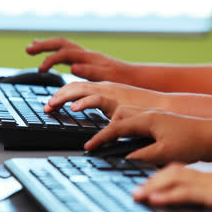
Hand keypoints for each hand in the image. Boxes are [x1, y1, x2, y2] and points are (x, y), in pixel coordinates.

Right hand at [26, 38, 133, 82]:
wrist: (134, 77)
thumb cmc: (121, 80)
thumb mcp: (106, 77)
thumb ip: (89, 71)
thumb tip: (72, 67)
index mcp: (88, 57)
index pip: (64, 54)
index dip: (50, 60)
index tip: (40, 71)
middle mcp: (86, 53)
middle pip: (61, 43)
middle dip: (43, 45)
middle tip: (28, 49)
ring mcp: (86, 55)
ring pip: (63, 46)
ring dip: (47, 45)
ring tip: (32, 47)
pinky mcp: (86, 60)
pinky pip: (67, 52)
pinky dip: (56, 52)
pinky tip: (51, 56)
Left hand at [44, 81, 163, 117]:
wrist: (165, 109)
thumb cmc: (144, 113)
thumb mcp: (120, 111)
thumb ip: (107, 114)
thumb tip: (97, 126)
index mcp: (104, 89)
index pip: (77, 87)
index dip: (61, 96)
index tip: (50, 106)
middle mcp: (104, 87)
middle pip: (74, 86)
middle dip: (57, 96)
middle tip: (46, 108)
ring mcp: (110, 91)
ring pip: (81, 89)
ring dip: (63, 97)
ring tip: (51, 106)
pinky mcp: (117, 99)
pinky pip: (97, 99)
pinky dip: (84, 103)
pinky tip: (74, 109)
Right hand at [85, 107, 211, 163]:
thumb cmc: (191, 143)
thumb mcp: (164, 153)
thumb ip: (141, 156)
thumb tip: (123, 158)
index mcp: (146, 119)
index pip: (116, 128)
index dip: (100, 138)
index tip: (89, 146)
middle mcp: (148, 113)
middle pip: (118, 115)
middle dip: (106, 129)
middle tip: (99, 144)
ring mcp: (154, 115)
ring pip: (127, 115)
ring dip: (116, 126)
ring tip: (113, 141)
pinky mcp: (159, 121)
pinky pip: (136, 119)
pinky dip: (127, 127)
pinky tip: (131, 139)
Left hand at [133, 163, 211, 211]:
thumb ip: (208, 202)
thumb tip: (192, 208)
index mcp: (205, 179)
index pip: (176, 174)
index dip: (158, 178)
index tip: (144, 186)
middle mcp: (203, 178)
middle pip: (170, 173)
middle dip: (150, 181)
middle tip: (135, 190)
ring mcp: (207, 184)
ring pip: (173, 180)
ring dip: (153, 186)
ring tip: (137, 194)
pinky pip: (187, 192)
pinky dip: (168, 195)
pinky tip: (155, 199)